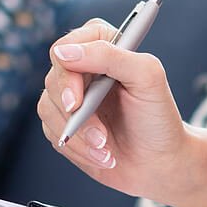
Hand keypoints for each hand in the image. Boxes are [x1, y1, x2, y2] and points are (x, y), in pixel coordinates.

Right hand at [37, 20, 192, 199]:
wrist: (159, 161)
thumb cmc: (157, 117)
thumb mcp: (146, 77)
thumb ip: (110, 56)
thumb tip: (64, 53)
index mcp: (103, 45)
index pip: (68, 46)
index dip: (68, 72)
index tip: (78, 100)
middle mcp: (83, 68)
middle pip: (54, 78)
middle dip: (74, 111)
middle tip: (97, 134)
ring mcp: (71, 96)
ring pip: (48, 108)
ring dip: (78, 134)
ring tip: (105, 147)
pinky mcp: (63, 123)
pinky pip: (52, 132)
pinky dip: (77, 147)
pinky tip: (102, 156)